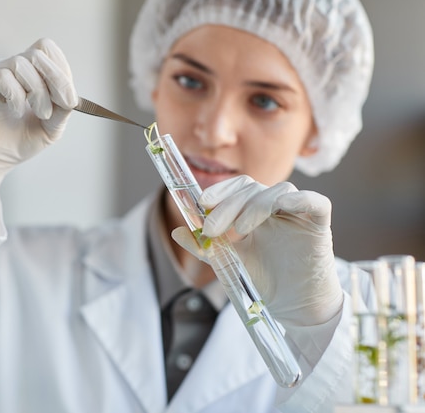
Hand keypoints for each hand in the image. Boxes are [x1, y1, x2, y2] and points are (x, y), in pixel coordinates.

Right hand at [0, 38, 77, 217]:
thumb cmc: (15, 143)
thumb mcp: (50, 129)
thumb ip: (63, 111)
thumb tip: (73, 97)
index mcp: (30, 75)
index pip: (49, 52)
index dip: (62, 71)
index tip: (70, 100)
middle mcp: (12, 69)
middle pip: (39, 52)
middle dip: (56, 79)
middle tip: (60, 106)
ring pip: (23, 63)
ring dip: (38, 92)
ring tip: (40, 114)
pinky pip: (3, 77)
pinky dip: (17, 96)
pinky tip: (16, 112)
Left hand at [172, 175, 342, 326]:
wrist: (293, 309)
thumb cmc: (263, 282)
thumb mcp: (228, 262)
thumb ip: (204, 247)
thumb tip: (176, 232)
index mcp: (256, 212)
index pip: (239, 187)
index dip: (221, 190)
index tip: (202, 203)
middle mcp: (277, 208)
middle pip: (253, 189)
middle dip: (228, 204)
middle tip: (211, 228)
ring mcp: (299, 215)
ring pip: (279, 190)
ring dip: (255, 205)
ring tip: (239, 231)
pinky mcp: (319, 225)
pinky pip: (314, 201)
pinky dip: (298, 200)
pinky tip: (279, 209)